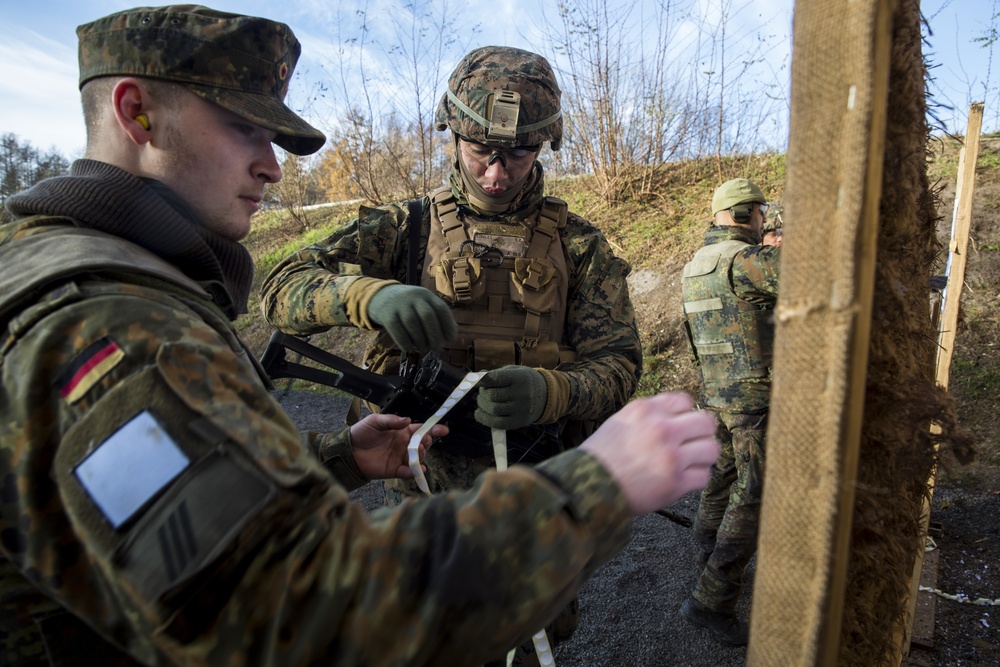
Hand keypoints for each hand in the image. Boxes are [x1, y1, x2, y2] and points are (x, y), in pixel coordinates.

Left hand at [349, 413, 447, 479]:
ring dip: (421, 456)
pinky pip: (408, 472)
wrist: (348, 451)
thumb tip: (407, 420)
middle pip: (423, 444)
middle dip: (427, 443)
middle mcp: (404, 445)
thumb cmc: (361, 433)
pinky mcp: (395, 470)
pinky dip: (414, 472)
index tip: (443, 430)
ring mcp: (400, 458)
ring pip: (418, 458)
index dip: (433, 429)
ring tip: (416, 452)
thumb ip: (391, 420)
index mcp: (402, 431)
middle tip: (423, 442)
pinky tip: (417, 469)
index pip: (422, 430)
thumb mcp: (375, 421)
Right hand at [367, 284, 457, 352]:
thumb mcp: (424, 305)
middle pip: (427, 315)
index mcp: (426, 295)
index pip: (441, 308)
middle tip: (437, 347)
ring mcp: (399, 305)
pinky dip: (406, 343)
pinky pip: (398, 331)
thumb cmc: (410, 306)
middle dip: (435, 334)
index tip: (450, 339)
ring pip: (412, 323)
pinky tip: (410, 348)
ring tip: (423, 348)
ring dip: (420, 340)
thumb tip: (452, 336)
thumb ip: (438, 317)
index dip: (448, 325)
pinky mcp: (387, 315)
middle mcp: (414, 297)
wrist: (382, 297)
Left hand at [475, 365, 547, 429]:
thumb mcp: (514, 371)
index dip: (482, 381)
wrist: (546, 396)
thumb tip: (478, 376)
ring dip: (482, 405)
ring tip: (482, 402)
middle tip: (482, 393)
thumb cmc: (524, 381)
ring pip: (493, 409)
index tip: (474, 381)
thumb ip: (496, 374)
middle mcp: (521, 393)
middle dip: (482, 394)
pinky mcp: (519, 422)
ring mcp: (521, 409)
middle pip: (492, 395)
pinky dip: (484, 418)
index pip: (496, 379)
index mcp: (519, 378)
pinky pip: (497, 423)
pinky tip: (479, 413)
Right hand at [580, 393, 719, 514]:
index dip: (686, 414)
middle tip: (694, 445)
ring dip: (703, 457)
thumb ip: (649, 416)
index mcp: (646, 409)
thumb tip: (679, 417)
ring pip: (711, 450)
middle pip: (706, 423)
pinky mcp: (675, 482)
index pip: (685, 401)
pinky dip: (697, 479)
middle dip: (702, 434)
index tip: (681, 426)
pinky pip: (704, 476)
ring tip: (691, 463)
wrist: (587, 485)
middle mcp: (662, 428)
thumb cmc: (601, 455)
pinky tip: (684, 479)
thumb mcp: (621, 421)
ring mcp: (671, 456)